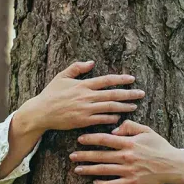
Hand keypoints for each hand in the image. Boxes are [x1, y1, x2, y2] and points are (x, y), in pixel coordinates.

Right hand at [17, 61, 145, 133]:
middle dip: (128, 94)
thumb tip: (91, 62)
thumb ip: (77, 68)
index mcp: (83, 85)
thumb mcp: (62, 76)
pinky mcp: (83, 121)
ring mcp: (85, 110)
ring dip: (124, 107)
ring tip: (134, 106)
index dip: (120, 79)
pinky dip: (111, 118)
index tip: (132, 79)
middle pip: (112, 95)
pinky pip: (101, 120)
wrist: (41, 112)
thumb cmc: (51, 94)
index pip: (106, 80)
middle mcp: (86, 96)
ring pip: (109, 108)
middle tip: (141, 93)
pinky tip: (119, 117)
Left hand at [69, 120, 183, 183]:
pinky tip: (94, 182)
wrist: (173, 165)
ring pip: (103, 170)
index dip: (91, 139)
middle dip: (84, 156)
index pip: (105, 140)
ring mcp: (128, 171)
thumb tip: (113, 130)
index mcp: (129, 143)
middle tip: (72, 156)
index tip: (79, 139)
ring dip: (88, 170)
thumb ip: (129, 126)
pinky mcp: (132, 183)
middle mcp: (126, 157)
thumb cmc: (159, 146)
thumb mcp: (146, 130)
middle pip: (100, 156)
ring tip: (77, 169)